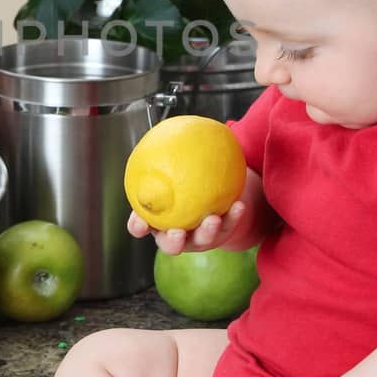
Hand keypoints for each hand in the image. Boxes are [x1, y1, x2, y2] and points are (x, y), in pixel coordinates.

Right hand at [126, 168, 269, 254]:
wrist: (214, 197)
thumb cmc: (184, 182)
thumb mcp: (172, 170)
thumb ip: (166, 158)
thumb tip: (167, 131)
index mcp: (158, 220)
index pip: (141, 226)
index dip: (138, 227)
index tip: (140, 223)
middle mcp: (176, 234)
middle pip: (170, 244)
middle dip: (173, 242)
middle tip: (177, 233)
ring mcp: (199, 238)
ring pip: (201, 240)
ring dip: (206, 231)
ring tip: (212, 219)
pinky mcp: (221, 235)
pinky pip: (228, 226)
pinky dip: (234, 216)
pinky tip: (239, 204)